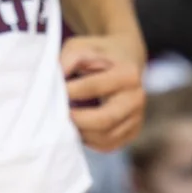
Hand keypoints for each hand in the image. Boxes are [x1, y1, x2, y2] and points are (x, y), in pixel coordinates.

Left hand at [62, 34, 145, 151]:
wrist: (125, 60)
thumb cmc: (97, 54)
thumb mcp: (81, 47)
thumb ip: (67, 60)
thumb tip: (53, 85)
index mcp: (128, 74)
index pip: (93, 87)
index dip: (69, 91)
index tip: (54, 91)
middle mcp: (137, 98)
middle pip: (103, 120)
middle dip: (76, 120)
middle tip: (57, 115)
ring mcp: (137, 118)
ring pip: (104, 137)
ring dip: (80, 132)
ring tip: (65, 121)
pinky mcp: (132, 133)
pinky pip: (107, 145)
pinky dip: (89, 140)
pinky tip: (78, 128)